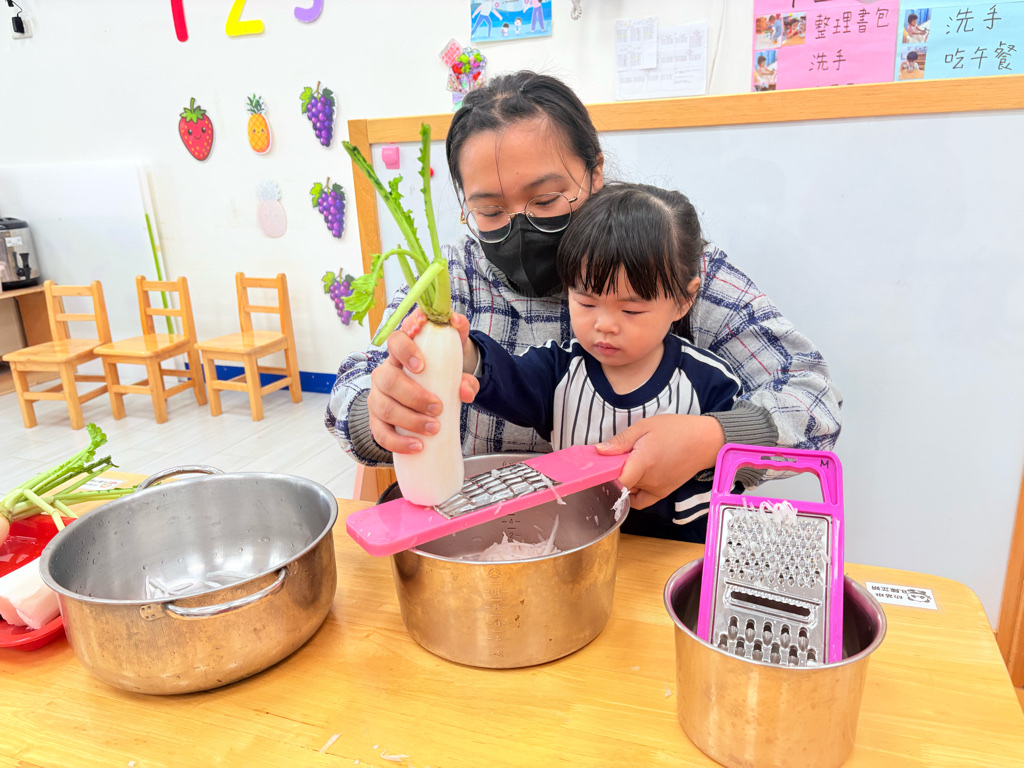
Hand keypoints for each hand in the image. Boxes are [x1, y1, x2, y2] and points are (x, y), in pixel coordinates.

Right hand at [367, 309, 478, 453]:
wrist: (431, 394)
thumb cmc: (439, 377)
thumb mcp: (455, 371)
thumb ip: (465, 378)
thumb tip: (466, 392)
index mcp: (401, 353)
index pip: (396, 341)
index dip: (405, 350)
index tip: (421, 365)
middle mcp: (384, 373)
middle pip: (388, 379)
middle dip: (414, 396)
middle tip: (438, 407)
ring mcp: (377, 396)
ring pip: (384, 407)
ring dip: (410, 420)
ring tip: (433, 428)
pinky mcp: (376, 419)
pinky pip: (380, 433)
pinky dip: (398, 442)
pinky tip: (417, 446)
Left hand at [595, 414, 725, 509]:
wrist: (704, 441)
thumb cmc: (676, 430)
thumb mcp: (645, 426)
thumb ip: (621, 441)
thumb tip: (599, 451)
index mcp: (643, 462)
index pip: (615, 481)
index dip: (601, 477)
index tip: (594, 468)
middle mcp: (649, 480)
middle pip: (620, 485)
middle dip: (611, 474)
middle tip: (610, 460)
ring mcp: (656, 489)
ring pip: (629, 492)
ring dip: (622, 482)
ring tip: (625, 465)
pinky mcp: (662, 493)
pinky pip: (640, 501)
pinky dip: (632, 494)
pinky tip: (631, 480)